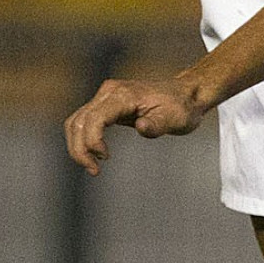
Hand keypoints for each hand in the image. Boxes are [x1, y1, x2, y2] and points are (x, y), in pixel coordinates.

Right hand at [65, 76, 206, 174]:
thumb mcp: (176, 118)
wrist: (186, 94)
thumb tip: (142, 127)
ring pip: (77, 121)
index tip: (104, 158)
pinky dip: (83, 139)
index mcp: (124, 94)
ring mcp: (106, 96)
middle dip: (80, 149)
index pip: (95, 118)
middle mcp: (110, 92)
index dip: (93, 141)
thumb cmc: (181, 106)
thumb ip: (157, 124)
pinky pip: (85, 121)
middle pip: (79, 121)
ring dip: (78, 146)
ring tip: (92, 167)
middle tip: (94, 170)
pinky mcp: (107, 104)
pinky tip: (94, 154)